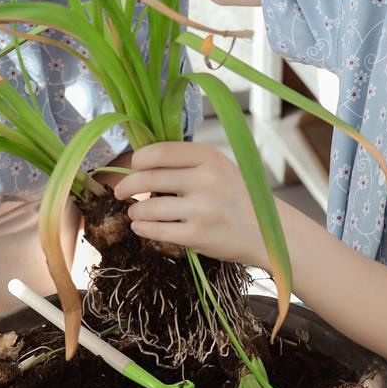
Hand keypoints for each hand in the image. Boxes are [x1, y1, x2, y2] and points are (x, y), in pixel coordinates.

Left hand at [112, 142, 272, 267]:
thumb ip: (187, 163)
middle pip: (147, 178)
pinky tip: (141, 227)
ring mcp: (202, 209)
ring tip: (135, 213)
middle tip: (120, 192)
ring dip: (135, 212)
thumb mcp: (219, 168)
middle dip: (126, 186)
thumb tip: (142, 164)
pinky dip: (143, 229)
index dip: (138, 160)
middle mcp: (205, 180)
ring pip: (148, 208)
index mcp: (209, 157)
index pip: (158, 152)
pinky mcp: (198, 235)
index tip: (133, 166)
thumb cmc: (237, 197)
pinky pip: (157, 231)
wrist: (266, 231)